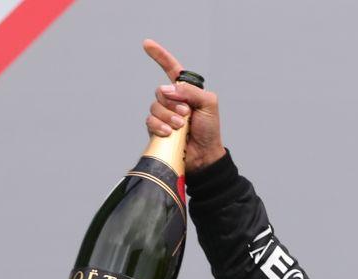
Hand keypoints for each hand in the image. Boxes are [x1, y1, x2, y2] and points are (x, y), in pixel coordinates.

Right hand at [142, 39, 224, 173]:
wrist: (204, 155)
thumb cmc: (209, 130)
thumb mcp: (208, 104)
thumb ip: (191, 91)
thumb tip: (168, 89)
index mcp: (186, 91)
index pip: (171, 69)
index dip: (160, 56)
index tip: (147, 44)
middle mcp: (173, 100)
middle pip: (161, 91)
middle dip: (173, 102)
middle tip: (186, 114)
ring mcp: (164, 114)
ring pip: (155, 106)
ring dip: (168, 116)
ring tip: (180, 126)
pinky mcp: (157, 128)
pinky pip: (150, 120)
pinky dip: (159, 125)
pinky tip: (169, 132)